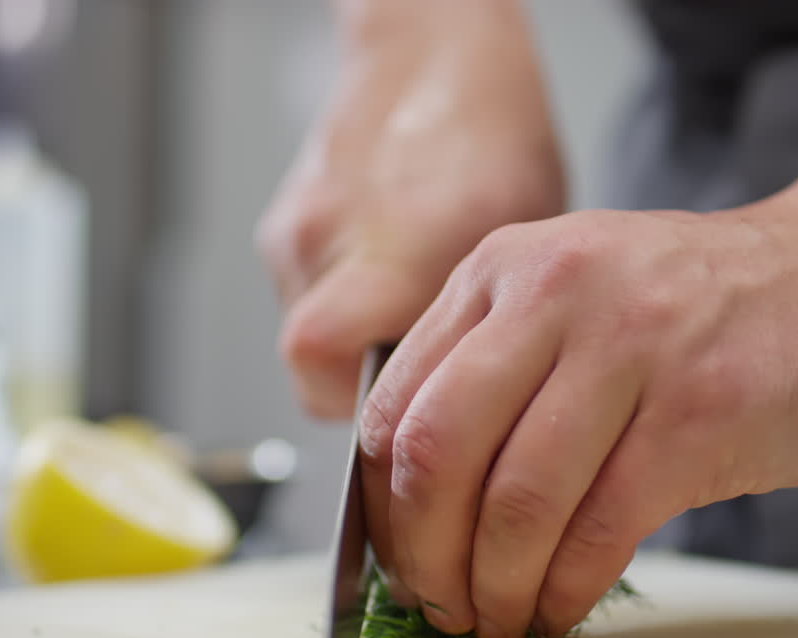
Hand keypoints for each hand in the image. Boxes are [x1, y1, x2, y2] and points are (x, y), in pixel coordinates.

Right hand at [257, 5, 563, 417]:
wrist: (430, 51)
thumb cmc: (489, 134)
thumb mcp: (516, 243)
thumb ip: (477, 327)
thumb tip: (473, 405)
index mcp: (398, 249)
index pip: (328, 375)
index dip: (363, 417)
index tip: (405, 425)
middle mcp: (330, 239)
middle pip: (309, 365)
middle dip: (356, 386)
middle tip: (409, 375)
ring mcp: (295, 228)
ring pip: (304, 330)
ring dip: (351, 339)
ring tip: (404, 308)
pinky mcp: (281, 219)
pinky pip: (304, 289)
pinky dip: (341, 298)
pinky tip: (385, 269)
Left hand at [358, 196, 797, 637]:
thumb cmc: (706, 305)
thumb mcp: (577, 294)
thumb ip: (498, 370)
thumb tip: (425, 507)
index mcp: (505, 269)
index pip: (395, 405)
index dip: (384, 508)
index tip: (401, 561)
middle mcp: (554, 293)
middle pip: (437, 454)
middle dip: (426, 558)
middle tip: (441, 606)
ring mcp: (630, 347)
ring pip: (516, 500)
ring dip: (496, 586)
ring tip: (501, 618)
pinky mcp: (701, 412)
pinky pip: (600, 528)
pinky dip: (566, 587)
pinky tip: (561, 605)